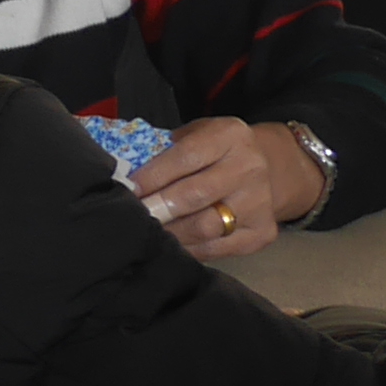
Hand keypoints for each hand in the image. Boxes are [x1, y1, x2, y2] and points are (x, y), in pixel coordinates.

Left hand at [136, 116, 323, 261]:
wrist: (263, 169)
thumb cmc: (212, 152)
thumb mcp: (192, 136)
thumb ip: (163, 151)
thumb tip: (122, 174)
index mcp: (230, 136)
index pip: (186, 157)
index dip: (153, 176)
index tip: (127, 189)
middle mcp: (250, 168)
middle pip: (195, 195)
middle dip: (157, 208)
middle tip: (131, 216)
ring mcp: (260, 203)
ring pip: (205, 227)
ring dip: (169, 232)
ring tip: (146, 232)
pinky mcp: (262, 232)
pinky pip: (217, 248)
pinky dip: (187, 249)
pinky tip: (169, 244)